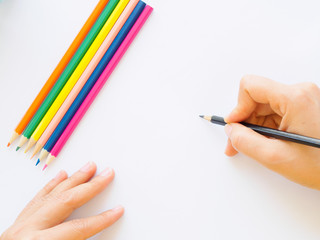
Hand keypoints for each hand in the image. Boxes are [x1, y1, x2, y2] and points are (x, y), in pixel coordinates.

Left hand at [1, 162, 123, 239]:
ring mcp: (20, 226)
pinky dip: (51, 186)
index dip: (102, 219)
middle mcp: (28, 232)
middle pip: (66, 202)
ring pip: (52, 195)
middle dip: (91, 186)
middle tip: (106, 174)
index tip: (117, 211)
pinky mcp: (17, 223)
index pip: (79, 228)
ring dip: (74, 179)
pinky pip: (37, 199)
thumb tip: (92, 239)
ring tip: (88, 168)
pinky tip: (61, 176)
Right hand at [224, 75, 319, 189]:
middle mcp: (300, 93)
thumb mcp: (276, 157)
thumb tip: (231, 131)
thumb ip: (245, 142)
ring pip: (264, 106)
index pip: (250, 86)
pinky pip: (275, 112)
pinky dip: (266, 127)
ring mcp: (304, 99)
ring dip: (254, 126)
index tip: (234, 125)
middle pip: (256, 98)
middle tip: (237, 142)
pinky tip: (267, 143)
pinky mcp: (305, 107)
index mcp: (295, 98)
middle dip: (244, 120)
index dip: (237, 107)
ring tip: (254, 147)